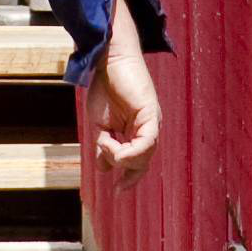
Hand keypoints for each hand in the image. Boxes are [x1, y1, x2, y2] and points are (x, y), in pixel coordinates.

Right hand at [90, 0, 160, 183]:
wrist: (104, 59)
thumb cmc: (103, 85)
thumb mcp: (100, 124)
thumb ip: (104, 145)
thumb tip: (104, 168)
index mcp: (137, 130)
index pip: (139, 161)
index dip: (130, 178)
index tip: (118, 192)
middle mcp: (148, 127)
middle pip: (143, 162)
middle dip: (127, 173)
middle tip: (115, 183)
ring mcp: (151, 121)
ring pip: (144, 156)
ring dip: (121, 158)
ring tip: (103, 145)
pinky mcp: (150, 114)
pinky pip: (146, 143)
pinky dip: (128, 151)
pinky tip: (109, 145)